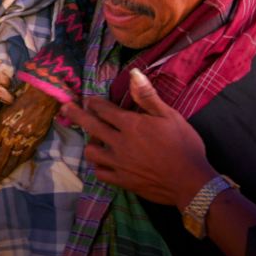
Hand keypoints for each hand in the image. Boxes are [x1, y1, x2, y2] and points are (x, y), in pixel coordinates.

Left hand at [0, 84, 59, 187]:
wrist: (43, 96)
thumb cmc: (22, 100)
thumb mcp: (4, 109)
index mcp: (4, 126)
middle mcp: (13, 134)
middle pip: (3, 156)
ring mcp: (25, 138)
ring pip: (14, 159)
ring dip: (7, 170)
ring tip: (1, 179)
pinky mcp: (36, 140)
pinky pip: (26, 155)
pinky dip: (20, 163)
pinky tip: (15, 168)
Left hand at [59, 69, 214, 207]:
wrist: (191, 182)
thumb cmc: (184, 145)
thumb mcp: (170, 116)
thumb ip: (148, 96)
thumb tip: (133, 74)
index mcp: (131, 124)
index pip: (103, 110)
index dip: (94, 103)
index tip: (88, 100)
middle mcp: (119, 142)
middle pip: (90, 126)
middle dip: (76, 114)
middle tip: (65, 107)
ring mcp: (118, 163)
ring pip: (91, 151)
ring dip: (91, 143)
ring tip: (94, 139)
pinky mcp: (122, 181)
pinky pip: (100, 173)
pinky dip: (99, 167)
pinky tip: (103, 162)